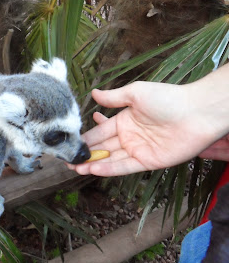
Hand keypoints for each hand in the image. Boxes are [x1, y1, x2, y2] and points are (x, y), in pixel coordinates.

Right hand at [69, 79, 228, 176]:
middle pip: (103, 147)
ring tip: (75, 168)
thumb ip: (113, 98)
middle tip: (67, 160)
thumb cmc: (168, 98)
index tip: (68, 142)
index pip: (100, 130)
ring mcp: (138, 150)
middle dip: (85, 154)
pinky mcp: (148, 162)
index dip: (85, 137)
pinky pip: (124, 167)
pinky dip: (109, 169)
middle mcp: (129, 136)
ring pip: (110, 159)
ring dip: (93, 164)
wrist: (195, 113)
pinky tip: (94, 169)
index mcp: (125, 120)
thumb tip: (93, 93)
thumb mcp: (135, 93)